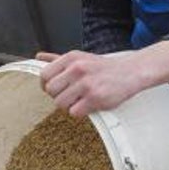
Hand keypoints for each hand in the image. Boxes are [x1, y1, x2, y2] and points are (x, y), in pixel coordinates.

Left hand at [37, 42, 168, 116]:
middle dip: (59, 96)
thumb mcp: (80, 57)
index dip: (47, 85)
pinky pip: (74, 112)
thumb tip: (38, 57)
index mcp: (71, 58)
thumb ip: (58, 59)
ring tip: (81, 99)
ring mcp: (86, 83)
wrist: (131, 72)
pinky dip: (80, 112)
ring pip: (60, 103)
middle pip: (51, 91)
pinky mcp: (95, 98)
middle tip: (72, 94)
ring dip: (69, 105)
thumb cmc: (103, 67)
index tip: (57, 88)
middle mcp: (77, 68)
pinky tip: (90, 104)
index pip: (44, 75)